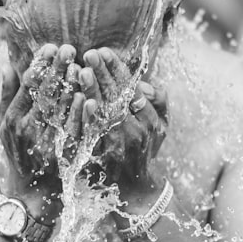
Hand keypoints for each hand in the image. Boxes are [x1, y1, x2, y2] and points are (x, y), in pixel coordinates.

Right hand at [0, 45, 78, 211]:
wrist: (32, 194)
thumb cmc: (19, 154)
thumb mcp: (5, 126)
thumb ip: (7, 95)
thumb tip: (6, 65)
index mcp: (13, 119)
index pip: (28, 85)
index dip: (40, 64)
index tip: (51, 46)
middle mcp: (26, 131)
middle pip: (44, 94)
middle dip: (57, 70)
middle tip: (69, 49)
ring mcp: (44, 144)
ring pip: (58, 111)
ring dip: (69, 87)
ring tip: (80, 67)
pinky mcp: (60, 157)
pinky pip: (72, 132)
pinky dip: (79, 114)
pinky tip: (87, 97)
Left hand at [69, 48, 168, 201]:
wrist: (135, 190)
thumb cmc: (145, 151)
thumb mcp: (160, 127)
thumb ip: (159, 102)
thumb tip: (144, 84)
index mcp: (151, 120)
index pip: (132, 88)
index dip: (118, 68)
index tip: (104, 51)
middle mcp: (139, 131)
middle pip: (118, 97)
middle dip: (103, 73)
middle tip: (89, 54)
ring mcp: (122, 144)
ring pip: (106, 113)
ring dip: (94, 91)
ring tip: (81, 71)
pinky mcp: (106, 157)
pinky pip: (95, 133)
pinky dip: (90, 117)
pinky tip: (82, 102)